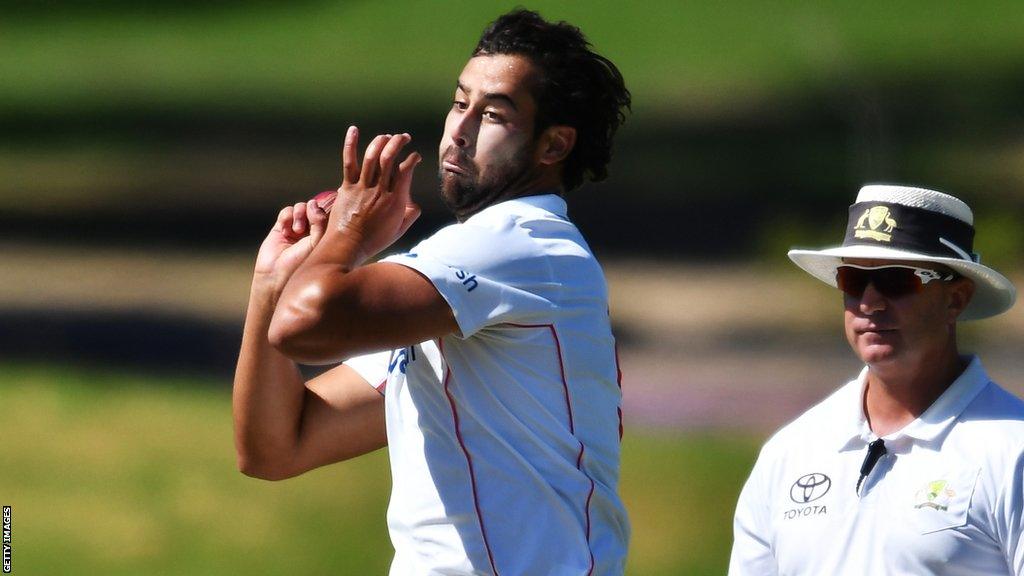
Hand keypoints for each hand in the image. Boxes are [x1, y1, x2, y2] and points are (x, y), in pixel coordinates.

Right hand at [253, 195, 329, 291]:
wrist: (277, 276)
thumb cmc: (302, 264)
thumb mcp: (317, 242)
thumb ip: (320, 222)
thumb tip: (313, 202)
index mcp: (327, 236)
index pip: (332, 216)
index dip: (332, 207)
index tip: (332, 203)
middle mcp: (313, 231)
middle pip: (317, 208)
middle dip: (314, 210)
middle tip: (312, 219)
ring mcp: (297, 229)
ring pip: (302, 207)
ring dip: (300, 213)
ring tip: (298, 230)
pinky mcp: (282, 227)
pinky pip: (287, 211)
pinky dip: (288, 216)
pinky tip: (286, 231)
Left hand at [325, 126, 421, 263]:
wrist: (348, 247)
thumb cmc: (374, 241)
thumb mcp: (399, 231)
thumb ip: (410, 215)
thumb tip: (415, 203)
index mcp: (395, 201)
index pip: (406, 170)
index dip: (412, 159)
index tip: (414, 156)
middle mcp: (380, 191)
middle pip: (390, 158)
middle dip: (398, 142)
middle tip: (403, 137)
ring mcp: (362, 188)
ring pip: (372, 157)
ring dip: (381, 141)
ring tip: (387, 136)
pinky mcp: (346, 188)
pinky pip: (349, 162)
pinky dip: (351, 144)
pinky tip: (354, 130)